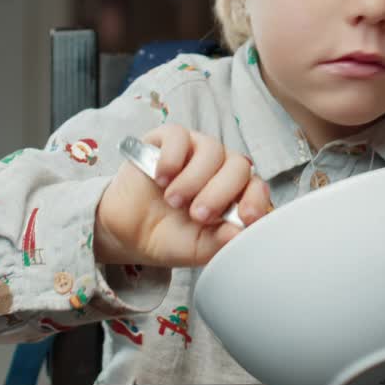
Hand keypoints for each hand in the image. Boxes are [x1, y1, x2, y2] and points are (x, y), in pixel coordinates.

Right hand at [93, 124, 270, 266]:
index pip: (257, 187)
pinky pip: (179, 136)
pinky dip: (172, 159)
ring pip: (212, 150)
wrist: (128, 232)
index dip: (255, 199)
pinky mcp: (167, 139)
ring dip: (193, 180)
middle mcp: (219, 168)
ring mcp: (195, 150)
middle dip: (219, 193)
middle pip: (238, 166)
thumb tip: (241, 233)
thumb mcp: (198, 248)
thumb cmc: (169, 237)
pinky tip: (160, 179)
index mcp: (234, 194)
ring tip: (173, 201)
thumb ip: (222, 242)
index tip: (245, 217)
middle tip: (197, 215)